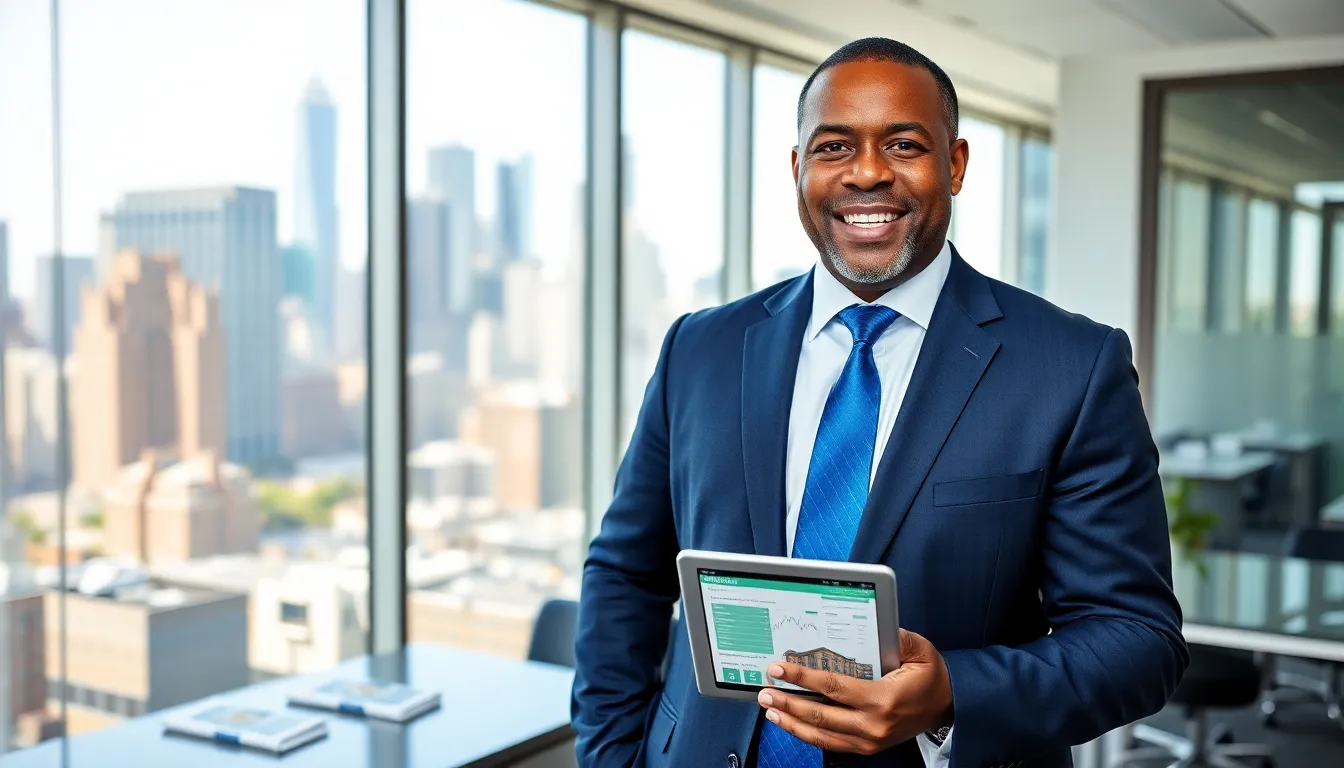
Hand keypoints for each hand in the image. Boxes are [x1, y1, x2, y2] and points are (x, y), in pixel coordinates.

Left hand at [756, 628, 952, 755]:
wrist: (948, 707)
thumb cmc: (932, 678)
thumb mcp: (919, 650)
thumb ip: (895, 635)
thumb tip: (871, 623)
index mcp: (883, 699)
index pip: (832, 687)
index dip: (802, 677)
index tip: (780, 668)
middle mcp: (873, 724)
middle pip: (819, 714)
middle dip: (787, 702)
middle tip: (764, 691)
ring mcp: (869, 740)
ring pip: (820, 735)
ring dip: (791, 721)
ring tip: (769, 709)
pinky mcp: (867, 746)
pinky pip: (830, 743)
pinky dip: (807, 733)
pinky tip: (791, 723)